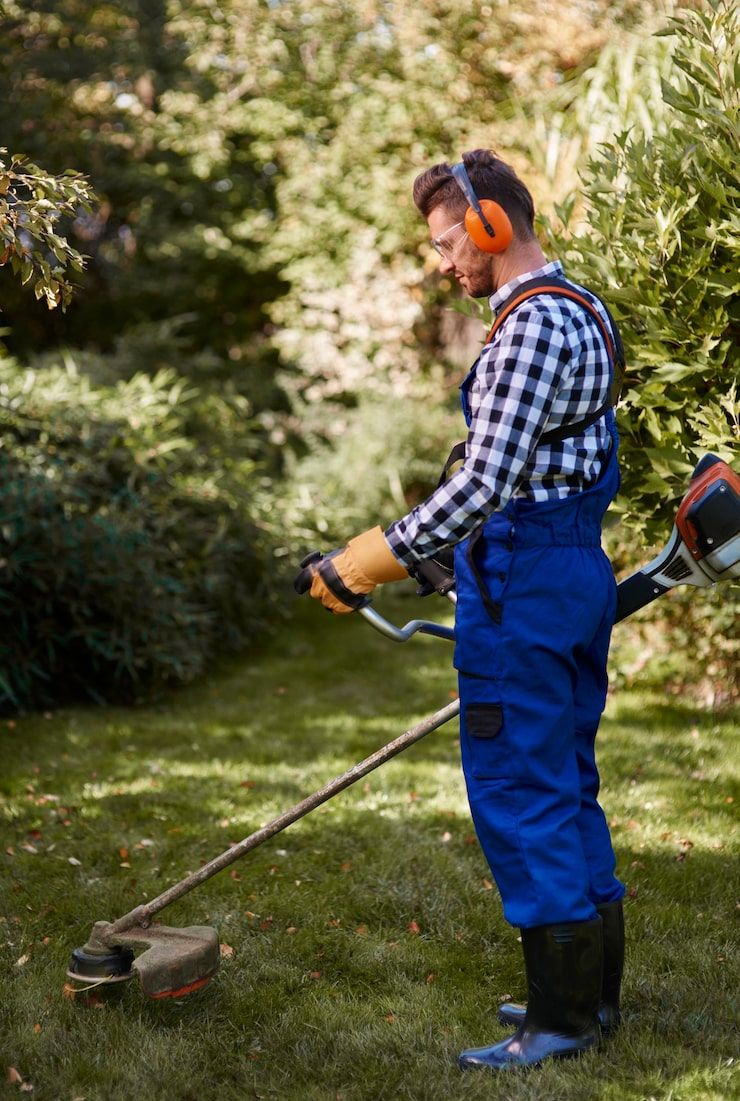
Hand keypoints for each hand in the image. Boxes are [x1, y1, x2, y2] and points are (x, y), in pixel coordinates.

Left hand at [294, 526, 408, 614]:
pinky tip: (349, 599)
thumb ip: (322, 567)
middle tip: (334, 586)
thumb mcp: (331, 558)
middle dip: (323, 591)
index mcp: (314, 574)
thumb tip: (320, 569)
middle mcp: (318, 588)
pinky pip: (337, 609)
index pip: (301, 583)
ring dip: (333, 598)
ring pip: (327, 603)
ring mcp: (328, 599)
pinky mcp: (339, 607)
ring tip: (345, 591)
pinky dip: (342, 606)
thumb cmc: (349, 559)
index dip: (302, 585)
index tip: (302, 587)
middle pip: (316, 594)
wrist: (361, 567)